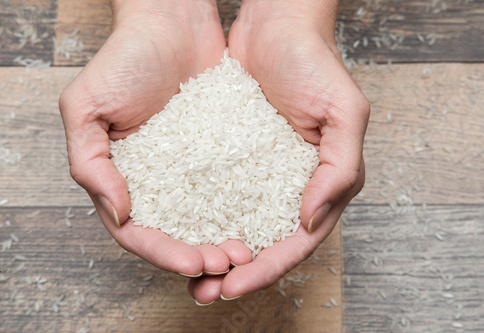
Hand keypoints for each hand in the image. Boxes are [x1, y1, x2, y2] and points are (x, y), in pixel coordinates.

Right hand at [59, 0, 252, 276]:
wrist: (172, 23)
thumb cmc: (124, 58)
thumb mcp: (86, 106)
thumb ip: (89, 163)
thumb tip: (120, 214)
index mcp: (119, 179)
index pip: (138, 233)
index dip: (163, 253)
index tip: (194, 263)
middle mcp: (155, 181)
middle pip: (174, 235)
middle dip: (199, 256)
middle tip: (229, 262)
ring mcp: (188, 171)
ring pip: (205, 221)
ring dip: (222, 242)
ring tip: (247, 250)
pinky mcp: (218, 154)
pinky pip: (230, 190)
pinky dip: (241, 211)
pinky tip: (260, 221)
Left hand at [188, 0, 369, 302]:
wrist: (276, 27)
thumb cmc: (314, 64)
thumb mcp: (343, 112)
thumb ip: (339, 169)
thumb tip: (310, 221)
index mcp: (320, 183)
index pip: (295, 242)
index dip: (265, 269)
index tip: (232, 285)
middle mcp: (289, 186)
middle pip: (262, 243)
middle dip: (234, 272)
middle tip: (202, 292)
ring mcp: (257, 174)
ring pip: (236, 226)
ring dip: (212, 253)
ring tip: (186, 274)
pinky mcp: (231, 158)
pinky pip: (214, 195)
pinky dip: (199, 218)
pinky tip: (178, 230)